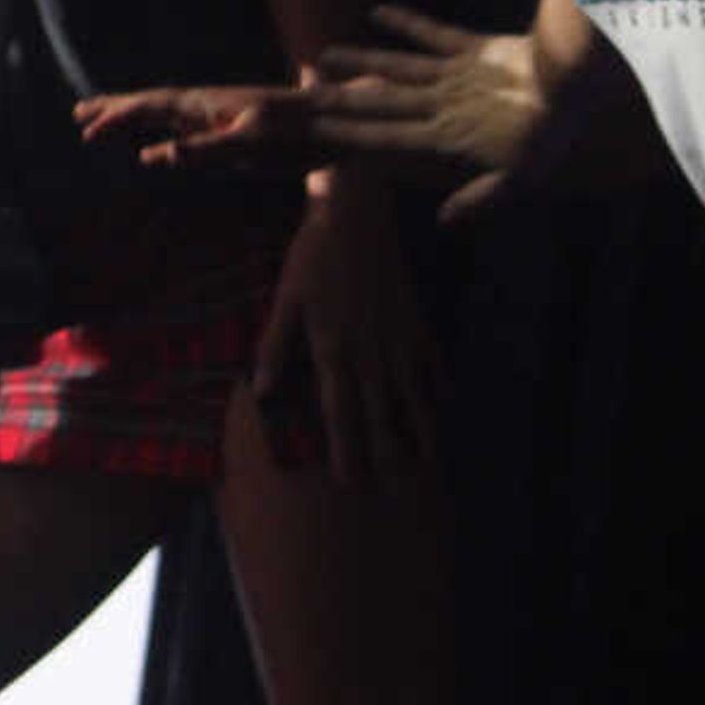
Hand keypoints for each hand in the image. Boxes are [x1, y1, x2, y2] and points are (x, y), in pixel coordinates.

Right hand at [75, 80, 325, 172]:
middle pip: (151, 102)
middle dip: (115, 108)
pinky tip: (158, 138)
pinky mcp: (233, 125)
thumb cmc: (296, 136)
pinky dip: (161, 126)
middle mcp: (209, 103)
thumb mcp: (249, 147)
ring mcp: (220, 113)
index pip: (151, 105)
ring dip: (134, 114)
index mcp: (207, 103)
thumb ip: (201, 150)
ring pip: (166, 111)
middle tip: (79, 114)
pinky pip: (185, 123)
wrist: (336, 125)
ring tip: (105, 118)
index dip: (118, 115)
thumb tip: (151, 155)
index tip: (87, 128)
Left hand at [255, 176, 437, 484]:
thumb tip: (259, 391)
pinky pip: (431, 359)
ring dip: (420, 428)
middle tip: (394, 489)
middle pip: (380, 413)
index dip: (346, 448)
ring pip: (412, 393)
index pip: (341, 412)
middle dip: (386, 453)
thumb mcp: (286, 299)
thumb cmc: (312, 255)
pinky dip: (438, 383)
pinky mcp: (415, 318)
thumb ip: (275, 346)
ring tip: (428, 459)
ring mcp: (398, 337)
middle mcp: (370, 351)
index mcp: (334, 349)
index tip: (349, 481)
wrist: (355, 215)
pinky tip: (445, 403)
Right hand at [301, 5, 548, 212]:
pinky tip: (379, 11)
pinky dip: (406, 21)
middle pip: (380, 100)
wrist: (566, 80)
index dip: (349, 133)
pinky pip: (433, 32)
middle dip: (339, 98)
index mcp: (446, 137)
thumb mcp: (518, 181)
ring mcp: (453, 71)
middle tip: (304, 93)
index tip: (317, 130)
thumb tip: (444, 220)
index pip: (387, 137)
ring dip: (361, 61)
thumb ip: (479, 199)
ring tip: (325, 55)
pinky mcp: (472, 46)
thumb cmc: (546, 135)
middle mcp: (439, 103)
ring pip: (397, 66)